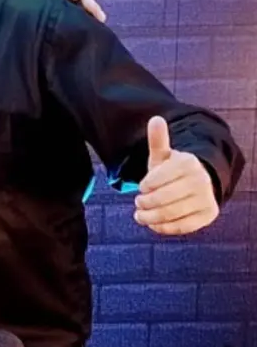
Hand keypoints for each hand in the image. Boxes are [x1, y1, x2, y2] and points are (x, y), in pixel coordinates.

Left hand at [134, 116, 218, 234]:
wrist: (197, 184)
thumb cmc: (172, 170)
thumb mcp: (163, 155)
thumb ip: (158, 140)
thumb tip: (155, 119)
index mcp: (187, 163)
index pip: (156, 179)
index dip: (145, 186)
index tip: (142, 187)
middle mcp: (201, 180)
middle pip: (162, 199)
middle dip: (144, 203)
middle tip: (138, 203)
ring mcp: (206, 198)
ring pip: (170, 214)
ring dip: (149, 217)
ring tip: (140, 215)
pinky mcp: (207, 215)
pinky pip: (181, 227)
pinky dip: (163, 227)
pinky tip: (153, 223)